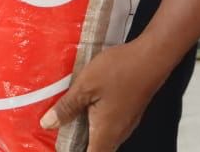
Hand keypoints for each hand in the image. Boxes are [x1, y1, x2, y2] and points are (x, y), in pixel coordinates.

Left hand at [40, 40, 171, 150]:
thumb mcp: (86, 85)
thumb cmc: (119, 70)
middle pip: (97, 150)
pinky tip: (88, 107)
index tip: (61, 144)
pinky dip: (97, 124)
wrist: (152, 56)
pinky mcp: (131, 112)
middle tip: (61, 132)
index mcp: (105, 133)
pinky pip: (111, 127)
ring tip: (70, 120)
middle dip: (78, 145)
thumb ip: (66, 107)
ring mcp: (127, 124)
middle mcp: (119, 134)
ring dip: (87, 134)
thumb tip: (47, 124)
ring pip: (104, 139)